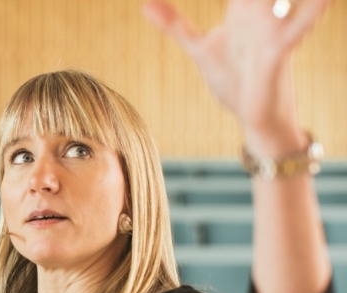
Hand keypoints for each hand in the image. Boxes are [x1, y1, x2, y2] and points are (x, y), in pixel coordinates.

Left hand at [143, 0, 330, 152]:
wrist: (253, 117)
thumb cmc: (235, 80)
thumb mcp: (200, 49)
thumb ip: (175, 24)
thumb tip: (145, 3)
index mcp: (245, 4)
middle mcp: (263, 9)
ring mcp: (273, 29)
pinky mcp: (279, 54)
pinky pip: (296, 28)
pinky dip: (309, 12)